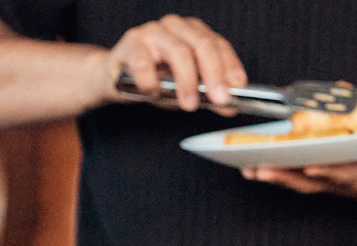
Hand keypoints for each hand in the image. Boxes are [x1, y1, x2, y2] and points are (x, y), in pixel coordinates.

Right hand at [104, 15, 245, 114]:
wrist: (119, 76)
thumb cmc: (157, 78)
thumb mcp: (189, 88)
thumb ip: (209, 96)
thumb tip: (230, 108)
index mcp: (195, 33)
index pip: (219, 45)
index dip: (230, 64)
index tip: (238, 84)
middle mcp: (176, 27)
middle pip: (202, 45)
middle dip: (214, 74)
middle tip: (219, 98)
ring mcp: (153, 32)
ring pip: (178, 51)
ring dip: (187, 81)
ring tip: (189, 104)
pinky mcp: (131, 43)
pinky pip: (144, 62)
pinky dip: (151, 81)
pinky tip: (154, 94)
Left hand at [241, 138, 356, 202]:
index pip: (345, 176)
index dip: (329, 174)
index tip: (313, 168)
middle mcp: (340, 182)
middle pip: (311, 181)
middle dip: (287, 176)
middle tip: (263, 169)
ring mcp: (325, 182)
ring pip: (295, 182)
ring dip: (273, 176)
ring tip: (248, 169)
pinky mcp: (313, 179)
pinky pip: (289, 179)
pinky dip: (270, 174)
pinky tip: (248, 168)